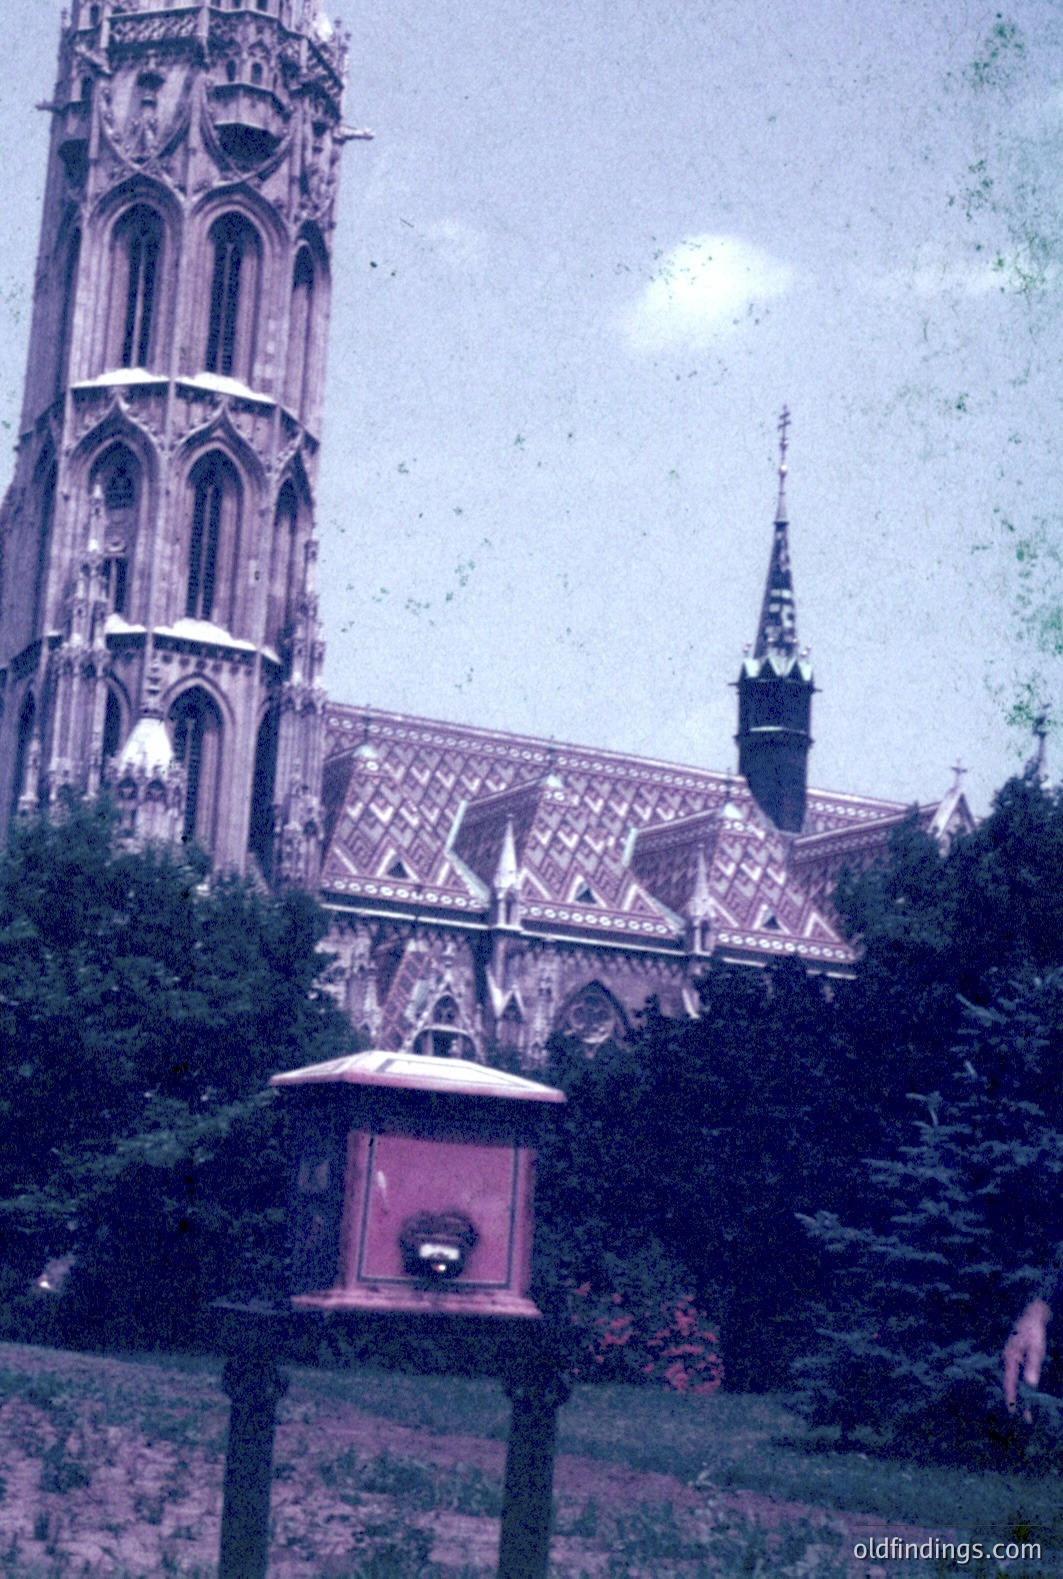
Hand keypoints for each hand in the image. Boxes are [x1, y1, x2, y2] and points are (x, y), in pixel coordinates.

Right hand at [1002, 1299, 1050, 1418]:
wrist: (1033, 1313)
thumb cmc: (1035, 1331)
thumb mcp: (1037, 1349)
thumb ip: (1033, 1367)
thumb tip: (1031, 1385)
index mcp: (1010, 1358)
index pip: (1010, 1383)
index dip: (1012, 1399)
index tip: (1014, 1413)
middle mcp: (1007, 1359)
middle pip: (1011, 1384)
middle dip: (1017, 1401)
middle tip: (1024, 1418)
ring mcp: (1010, 1357)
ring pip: (1013, 1380)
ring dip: (1020, 1394)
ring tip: (1027, 1410)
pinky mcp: (1016, 1355)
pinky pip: (1016, 1374)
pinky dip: (1020, 1384)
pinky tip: (1026, 1391)